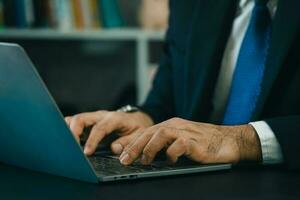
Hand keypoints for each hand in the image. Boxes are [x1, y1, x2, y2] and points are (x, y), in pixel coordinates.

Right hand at [65, 111, 152, 155]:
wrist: (135, 120)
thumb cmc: (136, 129)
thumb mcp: (138, 136)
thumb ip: (127, 142)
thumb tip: (114, 148)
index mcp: (115, 118)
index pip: (100, 128)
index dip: (92, 140)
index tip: (86, 153)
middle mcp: (101, 116)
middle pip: (82, 118)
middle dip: (73, 132)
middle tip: (71, 149)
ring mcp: (93, 118)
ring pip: (75, 119)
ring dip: (68, 131)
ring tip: (67, 146)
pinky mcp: (88, 122)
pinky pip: (74, 123)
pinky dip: (68, 131)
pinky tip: (68, 143)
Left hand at [119, 118, 261, 164]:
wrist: (229, 140)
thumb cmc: (204, 143)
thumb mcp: (181, 141)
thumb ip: (166, 145)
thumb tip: (146, 156)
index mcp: (171, 125)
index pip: (147, 132)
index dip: (132, 143)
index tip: (121, 154)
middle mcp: (176, 126)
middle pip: (150, 132)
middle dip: (134, 146)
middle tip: (124, 160)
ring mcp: (186, 132)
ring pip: (161, 134)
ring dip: (149, 148)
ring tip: (144, 161)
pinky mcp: (196, 141)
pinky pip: (180, 144)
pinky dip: (172, 152)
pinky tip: (170, 160)